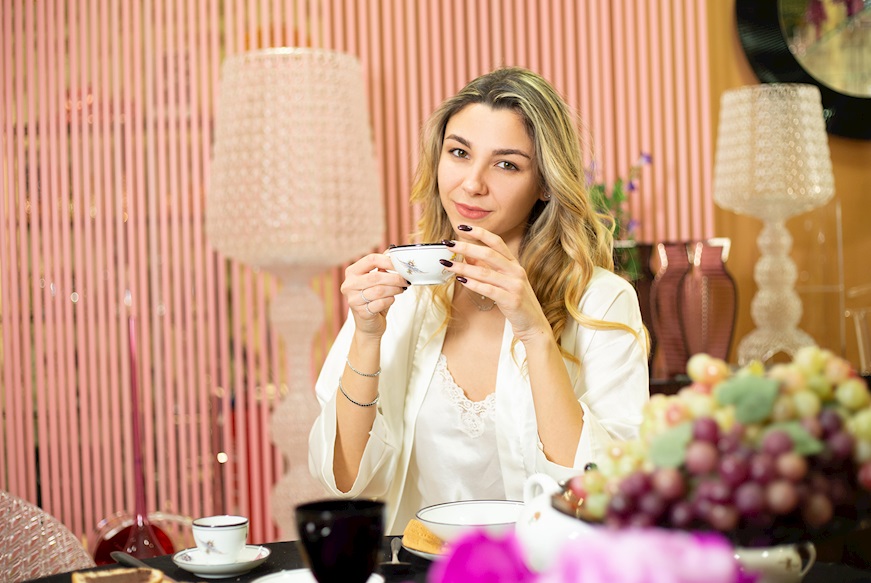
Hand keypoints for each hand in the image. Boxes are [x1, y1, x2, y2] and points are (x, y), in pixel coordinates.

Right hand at [340, 252, 408, 336]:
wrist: (368, 324)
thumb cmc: (374, 300)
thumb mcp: (376, 281)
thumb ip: (382, 266)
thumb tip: (394, 252)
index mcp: (352, 272)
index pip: (370, 260)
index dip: (387, 261)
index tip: (400, 265)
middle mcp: (349, 285)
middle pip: (375, 277)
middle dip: (394, 278)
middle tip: (405, 280)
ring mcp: (353, 300)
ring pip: (379, 291)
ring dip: (394, 289)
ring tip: (401, 289)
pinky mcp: (361, 312)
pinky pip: (380, 303)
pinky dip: (389, 300)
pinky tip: (391, 299)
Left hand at [441, 226, 551, 342]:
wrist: (533, 324)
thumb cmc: (516, 301)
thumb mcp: (504, 281)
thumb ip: (487, 268)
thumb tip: (467, 256)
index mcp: (514, 264)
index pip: (496, 242)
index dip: (479, 233)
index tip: (462, 227)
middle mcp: (516, 271)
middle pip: (488, 253)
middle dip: (466, 247)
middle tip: (448, 244)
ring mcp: (515, 285)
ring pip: (485, 272)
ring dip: (463, 267)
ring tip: (447, 264)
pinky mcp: (511, 300)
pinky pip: (489, 289)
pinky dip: (473, 284)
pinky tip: (461, 281)